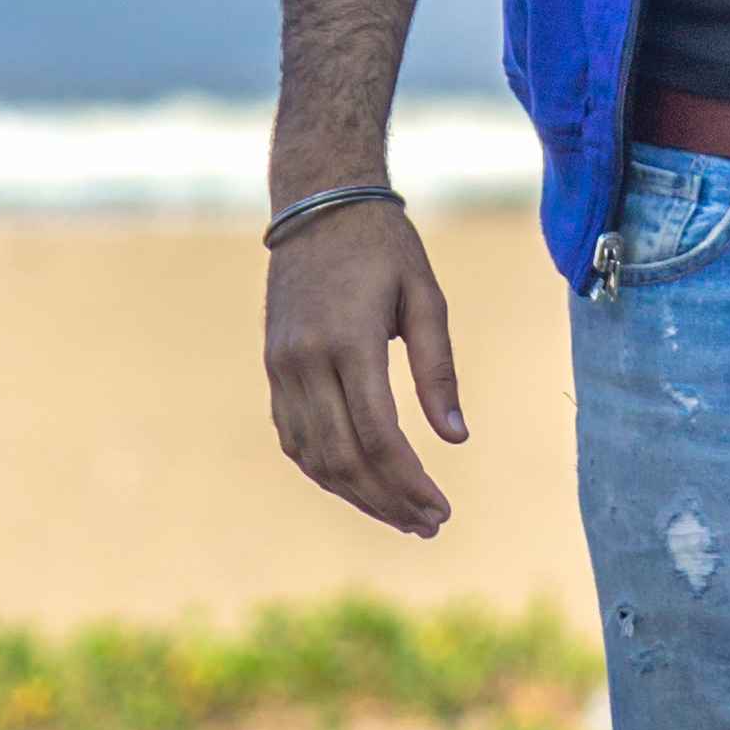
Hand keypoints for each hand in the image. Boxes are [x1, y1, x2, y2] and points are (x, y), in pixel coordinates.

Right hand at [264, 200, 468, 535]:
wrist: (318, 205)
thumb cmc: (384, 246)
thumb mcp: (425, 297)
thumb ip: (438, 370)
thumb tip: (456, 438)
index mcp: (348, 340)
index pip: (379, 436)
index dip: (410, 482)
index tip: (441, 509)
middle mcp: (306, 361)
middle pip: (344, 458)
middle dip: (388, 501)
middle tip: (429, 524)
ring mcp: (282, 367)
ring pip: (314, 457)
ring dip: (357, 495)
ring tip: (402, 515)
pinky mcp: (273, 369)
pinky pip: (294, 438)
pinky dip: (325, 470)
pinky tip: (360, 483)